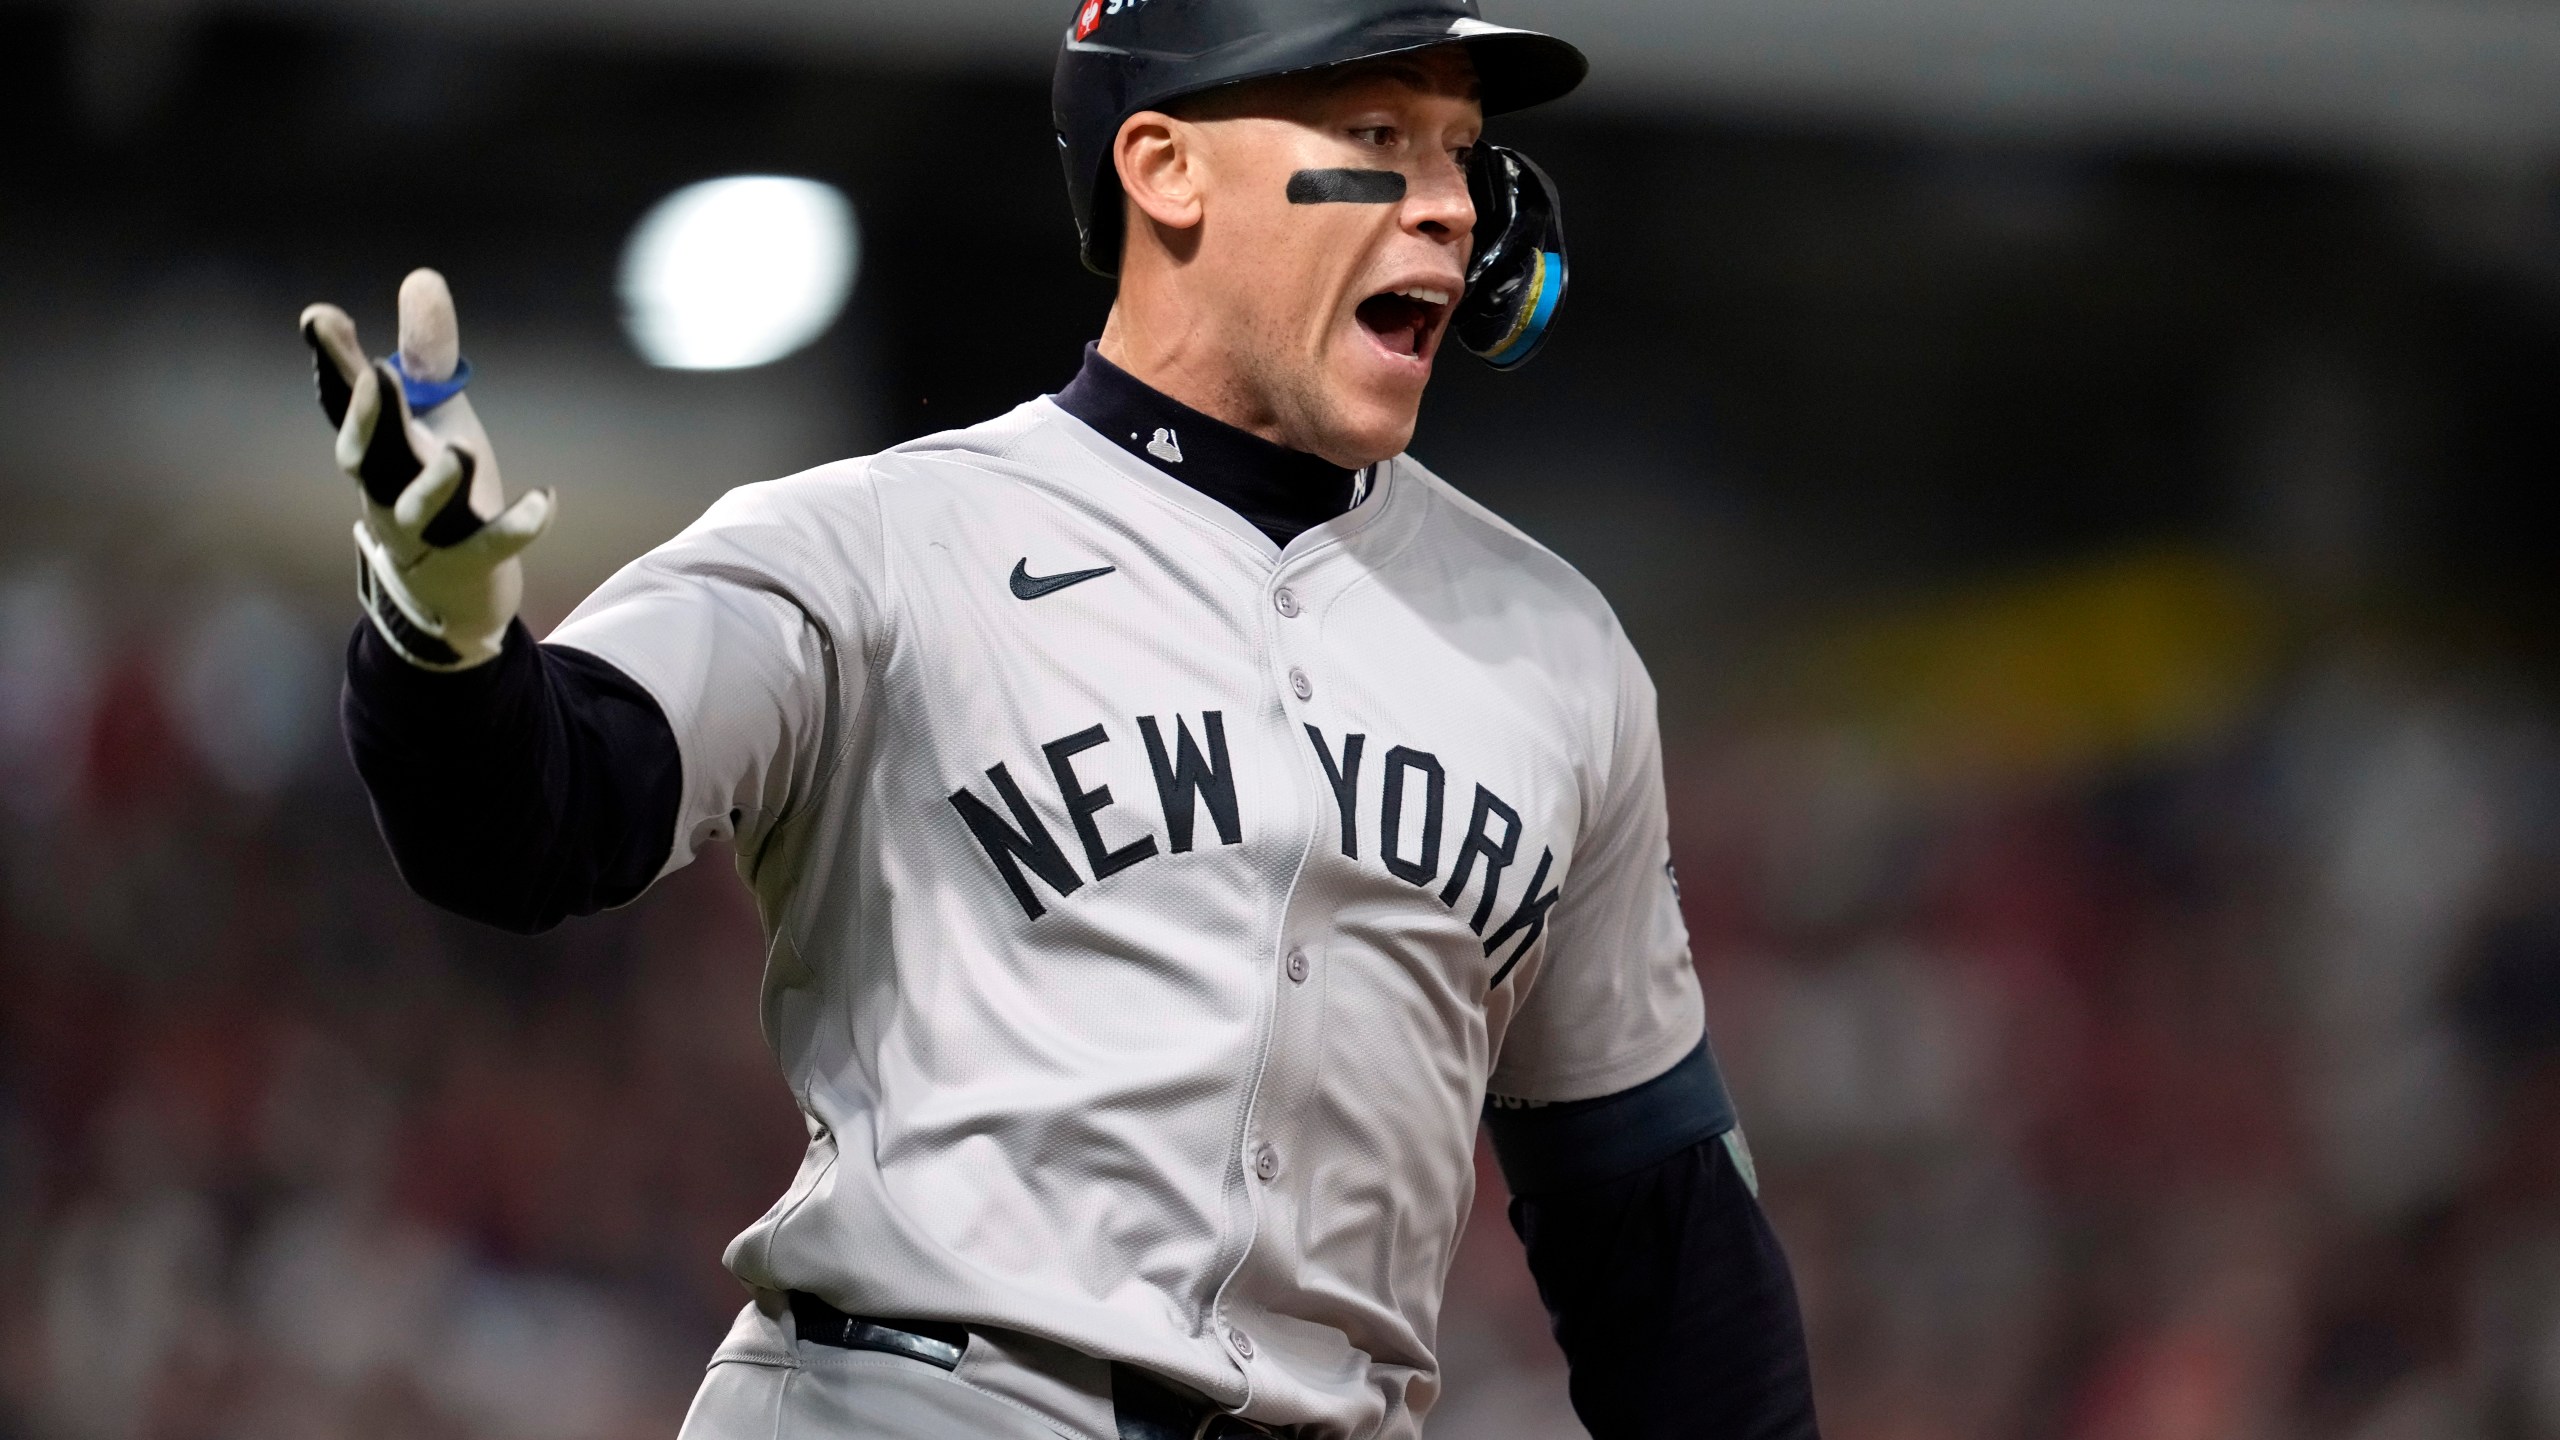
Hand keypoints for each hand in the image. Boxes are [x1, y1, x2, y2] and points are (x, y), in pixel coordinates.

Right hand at [300, 268, 553, 669]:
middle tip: (376, 373)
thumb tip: (422, 276)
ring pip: (420, 508)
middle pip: (369, 454)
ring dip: (436, 481)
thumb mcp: (434, 414)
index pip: (347, 403)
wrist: (450, 588)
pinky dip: (518, 525)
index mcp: (376, 448)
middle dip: (370, 417)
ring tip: (459, 450)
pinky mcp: (470, 562)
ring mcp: (425, 532)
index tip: (320, 319)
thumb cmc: (435, 486)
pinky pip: (490, 545)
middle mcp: (388, 488)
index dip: (333, 363)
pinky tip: (546, 498)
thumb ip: (429, 352)